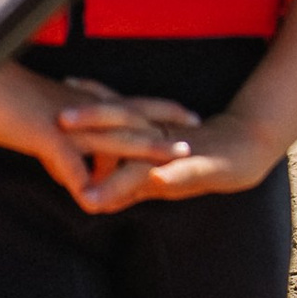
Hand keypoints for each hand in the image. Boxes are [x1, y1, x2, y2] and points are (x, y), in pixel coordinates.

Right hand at [0, 67, 194, 200]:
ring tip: (162, 172)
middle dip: (164, 134)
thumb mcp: (42, 126)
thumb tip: (73, 177)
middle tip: (194, 146)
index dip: (161, 111)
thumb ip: (63, 152)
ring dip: (138, 155)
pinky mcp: (45, 135)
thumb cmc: (7, 98)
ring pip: (112, 140)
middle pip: (133, 121)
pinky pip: (68, 162)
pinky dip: (82, 184)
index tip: (188, 118)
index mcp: (87, 103)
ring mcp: (68, 124)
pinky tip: (91, 203)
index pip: (132, 105)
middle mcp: (85, 111)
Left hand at [69, 106, 281, 211]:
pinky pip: (184, 172)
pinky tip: (158, 180)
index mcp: (143, 132)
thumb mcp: (154, 173)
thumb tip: (92, 198)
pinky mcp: (202, 166)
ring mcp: (177, 151)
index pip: (109, 113)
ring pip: (147, 150)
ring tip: (95, 186)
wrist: (245, 148)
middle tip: (60, 121)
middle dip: (91, 121)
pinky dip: (172, 176)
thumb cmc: (196, 159)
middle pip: (122, 122)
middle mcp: (157, 136)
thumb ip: (125, 183)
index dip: (82, 106)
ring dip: (120, 166)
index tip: (51, 100)